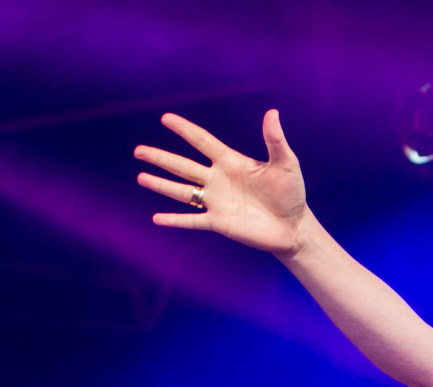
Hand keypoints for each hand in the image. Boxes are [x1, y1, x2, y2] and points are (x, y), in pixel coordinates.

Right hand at [136, 110, 311, 255]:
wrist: (294, 227)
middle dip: (160, 158)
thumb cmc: (291, 193)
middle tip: (138, 150)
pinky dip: (175, 221)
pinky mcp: (219, 223)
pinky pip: (192, 221)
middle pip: (183, 166)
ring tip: (141, 177)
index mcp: (231, 162)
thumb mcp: (285, 164)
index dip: (185, 130)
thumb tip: (272, 112)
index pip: (203, 142)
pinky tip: (156, 218)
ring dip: (161, 185)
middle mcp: (218, 180)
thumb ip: (275, 141)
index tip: (166, 118)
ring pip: (182, 192)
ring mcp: (217, 202)